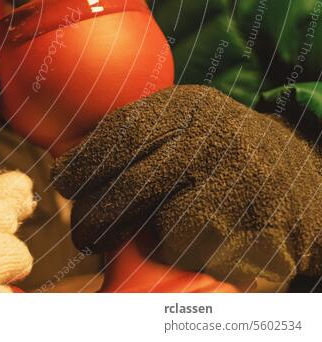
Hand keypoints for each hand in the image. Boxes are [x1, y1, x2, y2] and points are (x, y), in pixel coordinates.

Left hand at [51, 85, 321, 284]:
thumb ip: (135, 133)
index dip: (84, 161)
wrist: (298, 172)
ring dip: (133, 240)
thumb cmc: (218, 147)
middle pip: (135, 182)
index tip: (60, 181)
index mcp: (189, 106)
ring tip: (113, 243)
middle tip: (80, 233)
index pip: (123, 132)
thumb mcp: (183, 120)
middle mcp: (214, 138)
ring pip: (166, 222)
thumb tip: (67, 155)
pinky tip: (169, 247)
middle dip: (96, 213)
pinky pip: (203, 248)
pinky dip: (177, 251)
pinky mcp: (262, 225)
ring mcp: (241, 182)